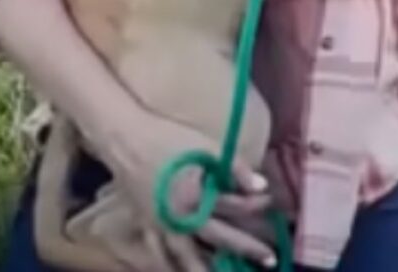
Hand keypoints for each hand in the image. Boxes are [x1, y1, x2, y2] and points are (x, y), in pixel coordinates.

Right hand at [94, 103, 275, 270]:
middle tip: (270, 260)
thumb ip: (236, 168)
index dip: (256, 204)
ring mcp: (162, 227)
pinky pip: (159, 256)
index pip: (235, 206)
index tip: (272, 202)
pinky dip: (171, 268)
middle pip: (219, 238)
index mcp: (198, 198)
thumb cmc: (167, 138)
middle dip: (246, 248)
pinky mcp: (147, 226)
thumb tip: (263, 187)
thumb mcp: (206, 146)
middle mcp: (181, 219)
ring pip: (188, 259)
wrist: (125, 139)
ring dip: (208, 271)